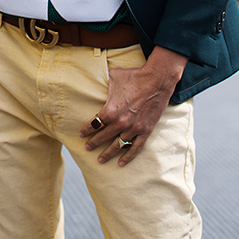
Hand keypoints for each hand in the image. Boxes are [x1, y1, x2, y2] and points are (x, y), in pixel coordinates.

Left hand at [79, 46, 187, 165]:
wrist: (156, 79)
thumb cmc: (134, 76)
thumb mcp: (114, 77)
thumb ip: (104, 84)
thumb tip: (98, 81)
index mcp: (110, 110)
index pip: (94, 124)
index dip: (86, 130)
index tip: (81, 134)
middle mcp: (120, 122)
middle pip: (103, 136)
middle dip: (94, 143)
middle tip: (87, 147)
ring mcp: (134, 128)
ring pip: (117, 145)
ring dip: (108, 153)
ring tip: (100, 159)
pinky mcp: (145, 130)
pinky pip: (135, 147)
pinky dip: (128, 156)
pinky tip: (121, 163)